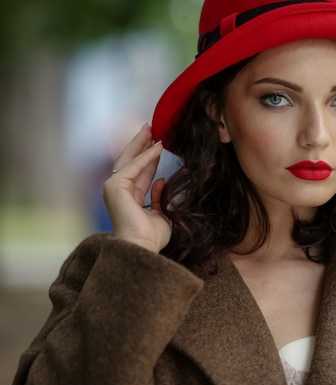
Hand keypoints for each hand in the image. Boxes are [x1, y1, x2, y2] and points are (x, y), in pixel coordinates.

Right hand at [103, 124, 172, 252]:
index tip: (158, 143)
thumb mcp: (161, 213)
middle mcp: (119, 190)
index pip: (140, 172)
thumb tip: (161, 180)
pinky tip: (158, 146)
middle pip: (131, 161)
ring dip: (141, 143)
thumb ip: (159, 197)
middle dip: (141, 144)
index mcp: (129, 197)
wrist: (142, 247)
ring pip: (129, 159)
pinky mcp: (115, 186)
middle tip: (152, 127)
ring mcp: (114, 187)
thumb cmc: (151, 237)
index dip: (149, 157)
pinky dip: (146, 156)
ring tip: (153, 129)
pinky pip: (134, 167)